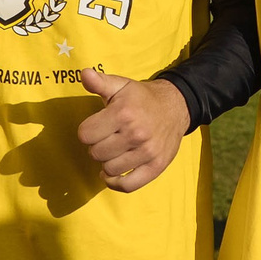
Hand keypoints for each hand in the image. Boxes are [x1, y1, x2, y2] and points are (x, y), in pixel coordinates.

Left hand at [77, 68, 189, 191]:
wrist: (176, 106)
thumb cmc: (141, 98)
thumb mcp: (120, 85)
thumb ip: (100, 82)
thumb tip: (84, 74)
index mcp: (123, 113)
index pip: (85, 135)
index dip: (87, 131)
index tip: (96, 127)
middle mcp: (136, 134)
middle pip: (96, 153)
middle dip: (97, 146)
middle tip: (107, 138)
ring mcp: (147, 152)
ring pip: (109, 169)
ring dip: (107, 162)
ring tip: (114, 151)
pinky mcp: (156, 167)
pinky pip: (128, 186)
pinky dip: (116, 183)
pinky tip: (112, 174)